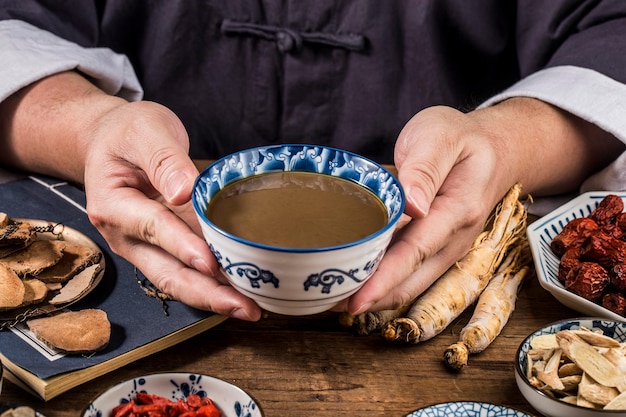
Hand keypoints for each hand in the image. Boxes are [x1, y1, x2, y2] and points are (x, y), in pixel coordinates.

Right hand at [82, 101, 262, 320]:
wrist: (111, 140)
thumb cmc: (127, 132)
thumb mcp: (146, 130)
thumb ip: (165, 159)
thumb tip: (184, 191)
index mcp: (113, 204)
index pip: (153, 228)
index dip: (183, 246)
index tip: (211, 262)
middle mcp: (125, 236)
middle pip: (166, 273)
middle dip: (206, 293)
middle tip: (244, 307)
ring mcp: (144, 247)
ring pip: (178, 280)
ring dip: (214, 297)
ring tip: (250, 308)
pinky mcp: (163, 249)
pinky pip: (188, 271)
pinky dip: (214, 284)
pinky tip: (242, 291)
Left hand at [339, 98, 621, 314]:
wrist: (495, 149)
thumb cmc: (462, 138)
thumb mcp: (442, 136)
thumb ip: (425, 168)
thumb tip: (412, 205)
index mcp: (457, 210)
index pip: (415, 252)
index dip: (384, 279)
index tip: (355, 300)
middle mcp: (455, 238)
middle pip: (411, 279)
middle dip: (372, 298)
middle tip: (327, 305)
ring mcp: (448, 248)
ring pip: (411, 283)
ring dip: (376, 296)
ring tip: (334, 300)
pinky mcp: (438, 249)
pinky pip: (411, 273)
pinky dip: (384, 283)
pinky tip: (357, 282)